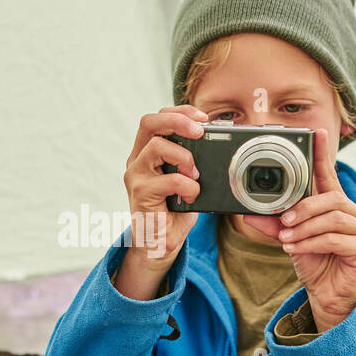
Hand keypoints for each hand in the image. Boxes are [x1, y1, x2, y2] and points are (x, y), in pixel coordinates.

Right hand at [114, 105, 205, 299]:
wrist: (160, 243)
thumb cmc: (175, 211)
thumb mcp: (187, 178)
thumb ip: (193, 158)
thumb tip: (220, 139)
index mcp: (146, 151)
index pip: (157, 118)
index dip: (180, 111)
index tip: (203, 118)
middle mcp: (137, 160)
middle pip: (149, 122)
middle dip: (179, 120)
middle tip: (200, 132)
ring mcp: (136, 175)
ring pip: (157, 147)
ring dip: (185, 157)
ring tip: (195, 174)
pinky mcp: (140, 193)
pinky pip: (168, 179)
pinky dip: (187, 186)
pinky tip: (191, 197)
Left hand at [240, 128, 355, 330]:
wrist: (328, 297)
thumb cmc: (315, 264)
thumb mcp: (290, 240)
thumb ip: (273, 225)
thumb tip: (247, 214)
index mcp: (336, 206)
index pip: (329, 175)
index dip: (323, 154)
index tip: (317, 133)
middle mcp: (355, 213)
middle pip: (330, 198)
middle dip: (303, 208)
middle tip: (284, 222)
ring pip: (332, 218)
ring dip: (305, 228)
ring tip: (287, 239)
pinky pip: (336, 238)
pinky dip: (312, 242)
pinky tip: (296, 248)